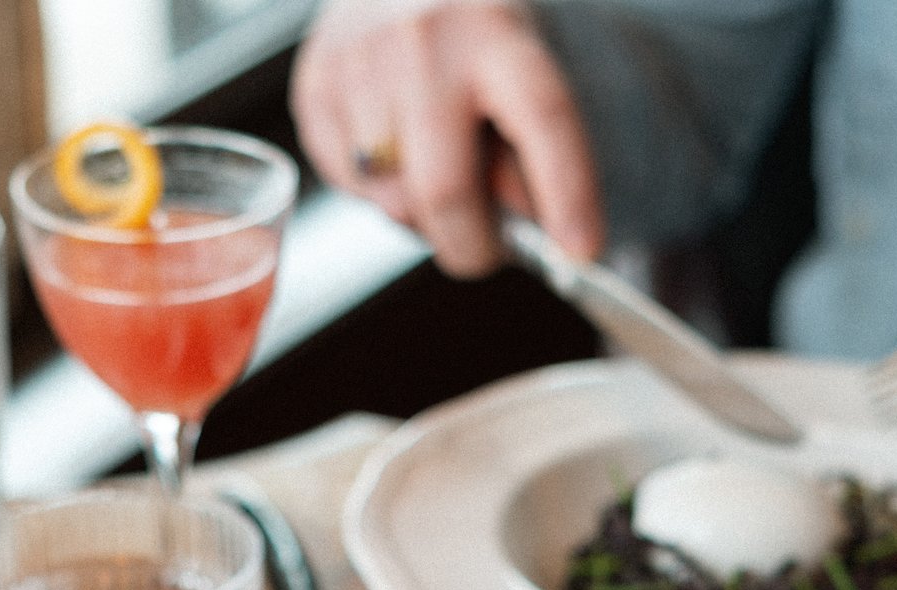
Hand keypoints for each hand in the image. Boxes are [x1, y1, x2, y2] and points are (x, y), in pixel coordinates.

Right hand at [294, 0, 603, 276]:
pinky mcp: (314, 84)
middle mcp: (425, 41)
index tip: (581, 252)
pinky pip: (350, 185)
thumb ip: (529, 149)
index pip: (544, 118)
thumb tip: (531, 231)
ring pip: (392, 201)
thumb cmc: (468, 36)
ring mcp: (360, 62)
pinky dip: (378, 191)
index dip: (568, 193)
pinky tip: (392, 150)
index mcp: (497, 30)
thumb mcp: (520, 69)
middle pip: (446, 191)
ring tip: (433, 172)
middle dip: (472, 247)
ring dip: (421, 217)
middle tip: (485, 250)